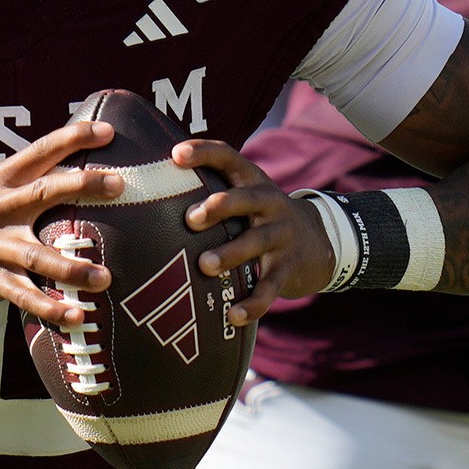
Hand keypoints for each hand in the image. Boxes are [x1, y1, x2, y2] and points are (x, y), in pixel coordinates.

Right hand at [0, 116, 112, 324]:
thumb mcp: (0, 188)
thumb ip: (37, 176)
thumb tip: (95, 161)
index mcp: (2, 180)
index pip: (39, 151)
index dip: (72, 138)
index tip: (108, 131)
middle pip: (41, 192)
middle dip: (80, 186)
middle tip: (118, 183)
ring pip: (35, 255)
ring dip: (70, 267)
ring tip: (104, 278)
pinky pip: (23, 296)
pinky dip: (50, 308)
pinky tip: (76, 316)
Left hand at [173, 139, 333, 325]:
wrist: (321, 243)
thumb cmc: (261, 218)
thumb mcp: (246, 197)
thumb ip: (212, 191)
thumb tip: (148, 191)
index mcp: (253, 182)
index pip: (229, 158)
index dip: (204, 153)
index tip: (176, 154)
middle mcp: (270, 204)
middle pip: (246, 199)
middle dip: (219, 206)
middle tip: (190, 219)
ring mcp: (282, 236)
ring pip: (256, 242)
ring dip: (231, 253)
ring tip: (205, 265)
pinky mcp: (289, 268)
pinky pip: (271, 287)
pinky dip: (254, 303)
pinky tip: (233, 316)